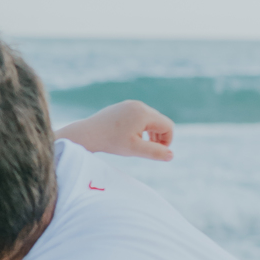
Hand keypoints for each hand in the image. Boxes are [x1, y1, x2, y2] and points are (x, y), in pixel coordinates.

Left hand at [55, 100, 173, 161]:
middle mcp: (139, 105)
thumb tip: (171, 155)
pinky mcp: (123, 107)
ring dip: (151, 132)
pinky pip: (140, 116)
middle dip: (159, 137)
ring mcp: (130, 104)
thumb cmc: (111, 142)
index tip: (157, 153)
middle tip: (150, 151)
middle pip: (160, 121)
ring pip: (150, 119)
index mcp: (145, 113)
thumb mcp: (135, 149)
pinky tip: (132, 138)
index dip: (167, 141)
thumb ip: (155, 152)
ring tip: (142, 145)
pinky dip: (141, 127)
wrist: (87, 134)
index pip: (168, 126)